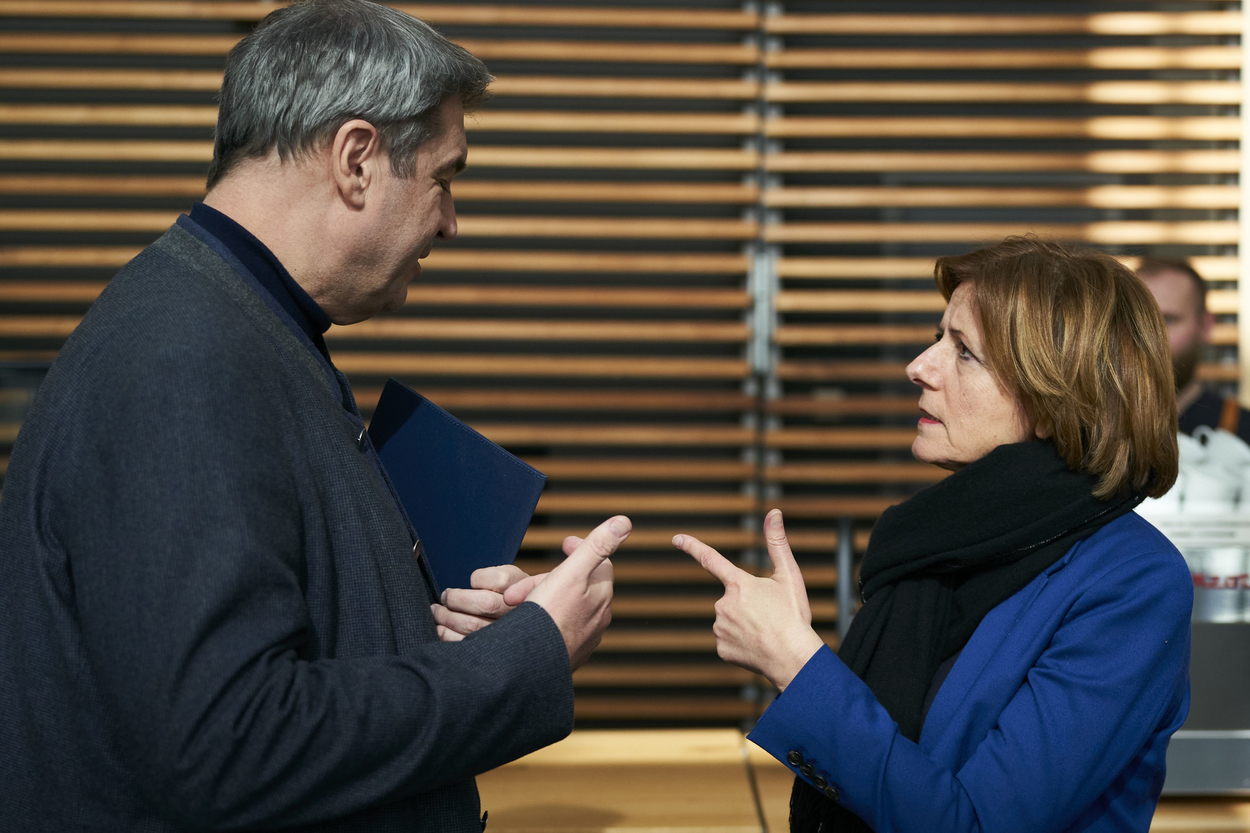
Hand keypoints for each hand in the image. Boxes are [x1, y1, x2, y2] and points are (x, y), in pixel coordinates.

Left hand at [431, 564, 547, 641]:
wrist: (531, 623)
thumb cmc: (514, 596)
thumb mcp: (513, 579)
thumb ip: (497, 577)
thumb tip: (473, 583)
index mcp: (524, 590)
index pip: (500, 580)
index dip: (478, 579)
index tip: (469, 581)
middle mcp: (518, 613)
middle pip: (484, 604)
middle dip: (456, 599)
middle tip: (444, 597)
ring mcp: (506, 635)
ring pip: (472, 626)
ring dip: (447, 617)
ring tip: (437, 611)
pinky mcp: (492, 651)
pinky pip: (466, 644)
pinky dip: (447, 635)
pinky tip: (441, 628)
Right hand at [517, 516, 626, 669]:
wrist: (531, 667)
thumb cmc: (550, 618)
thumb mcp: (571, 573)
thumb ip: (597, 545)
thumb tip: (625, 521)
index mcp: (602, 596)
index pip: (602, 562)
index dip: (583, 548)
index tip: (566, 542)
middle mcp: (598, 618)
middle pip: (580, 585)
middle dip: (554, 576)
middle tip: (526, 579)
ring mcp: (584, 638)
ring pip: (568, 608)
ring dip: (547, 598)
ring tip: (520, 600)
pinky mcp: (569, 655)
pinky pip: (559, 630)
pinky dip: (545, 620)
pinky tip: (530, 622)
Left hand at [674, 509, 823, 691]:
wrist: (794, 659)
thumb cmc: (793, 617)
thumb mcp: (789, 576)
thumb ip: (777, 542)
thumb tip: (774, 513)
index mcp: (739, 584)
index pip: (711, 559)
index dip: (693, 547)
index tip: (677, 538)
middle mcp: (724, 604)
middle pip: (731, 599)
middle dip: (747, 605)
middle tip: (770, 616)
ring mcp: (720, 627)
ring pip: (729, 620)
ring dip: (744, 624)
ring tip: (766, 633)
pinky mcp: (721, 648)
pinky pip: (728, 641)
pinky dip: (741, 642)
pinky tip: (757, 646)